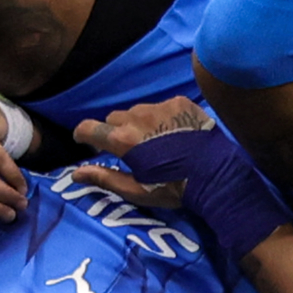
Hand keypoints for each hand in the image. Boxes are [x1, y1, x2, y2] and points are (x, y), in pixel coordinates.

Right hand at [69, 97, 205, 209]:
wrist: (217, 175)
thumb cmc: (173, 187)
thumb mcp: (136, 190)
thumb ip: (104, 178)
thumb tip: (76, 173)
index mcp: (123, 139)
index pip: (89, 128)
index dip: (82, 134)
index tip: (84, 141)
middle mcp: (137, 116)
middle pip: (114, 118)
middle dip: (114, 131)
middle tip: (127, 148)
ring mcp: (160, 106)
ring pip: (137, 110)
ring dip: (137, 122)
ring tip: (153, 140)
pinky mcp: (180, 102)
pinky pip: (160, 106)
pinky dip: (160, 117)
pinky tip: (174, 133)